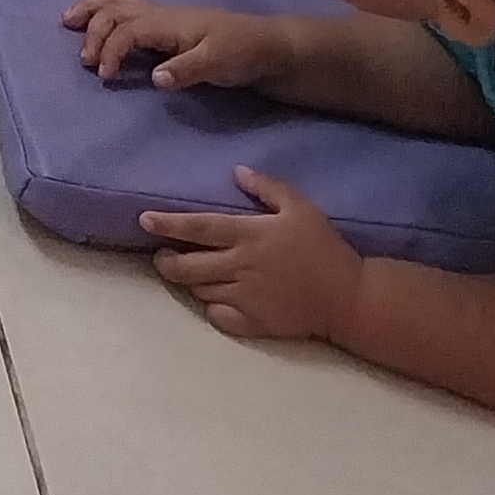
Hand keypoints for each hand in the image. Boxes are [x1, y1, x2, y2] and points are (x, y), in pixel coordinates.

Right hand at [65, 0, 296, 89]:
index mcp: (169, 22)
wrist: (271, 47)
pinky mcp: (169, 24)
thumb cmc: (245, 54)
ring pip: (118, 2)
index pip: (127, 30)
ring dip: (92, 9)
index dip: (110, 50)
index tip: (104, 76)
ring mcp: (164, 15)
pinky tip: (101, 4)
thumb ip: (186, 70)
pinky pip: (129, 4)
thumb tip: (154, 78)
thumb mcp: (219, 64)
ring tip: (69, 19)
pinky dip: (107, 3)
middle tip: (83, 58)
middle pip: (114, 10)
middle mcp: (161, 14)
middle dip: (93, 30)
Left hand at [142, 168, 366, 342]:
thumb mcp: (301, 208)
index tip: (143, 220)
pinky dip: (210, 308)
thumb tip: (236, 171)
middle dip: (165, 260)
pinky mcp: (255, 322)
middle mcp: (241, 267)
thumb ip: (268, 188)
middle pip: (186, 266)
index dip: (167, 224)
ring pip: (198, 290)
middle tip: (162, 254)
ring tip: (188, 273)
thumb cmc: (324, 248)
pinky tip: (213, 299)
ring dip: (187, 281)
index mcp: (249, 236)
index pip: (197, 228)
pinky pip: (218, 316)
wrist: (351, 298)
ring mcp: (246, 297)